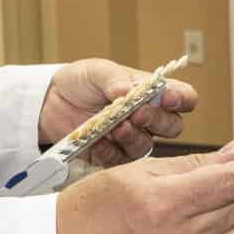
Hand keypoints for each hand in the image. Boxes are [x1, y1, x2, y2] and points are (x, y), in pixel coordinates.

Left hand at [37, 58, 197, 165]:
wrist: (51, 102)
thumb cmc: (81, 82)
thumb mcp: (96, 72)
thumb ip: (114, 79)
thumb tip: (128, 89)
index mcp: (151, 93)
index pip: (182, 97)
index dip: (182, 99)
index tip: (168, 97)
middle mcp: (147, 118)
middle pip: (172, 126)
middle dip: (156, 120)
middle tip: (137, 113)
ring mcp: (132, 138)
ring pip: (147, 145)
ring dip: (132, 136)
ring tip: (114, 128)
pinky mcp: (113, 157)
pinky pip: (120, 161)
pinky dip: (109, 151)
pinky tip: (97, 141)